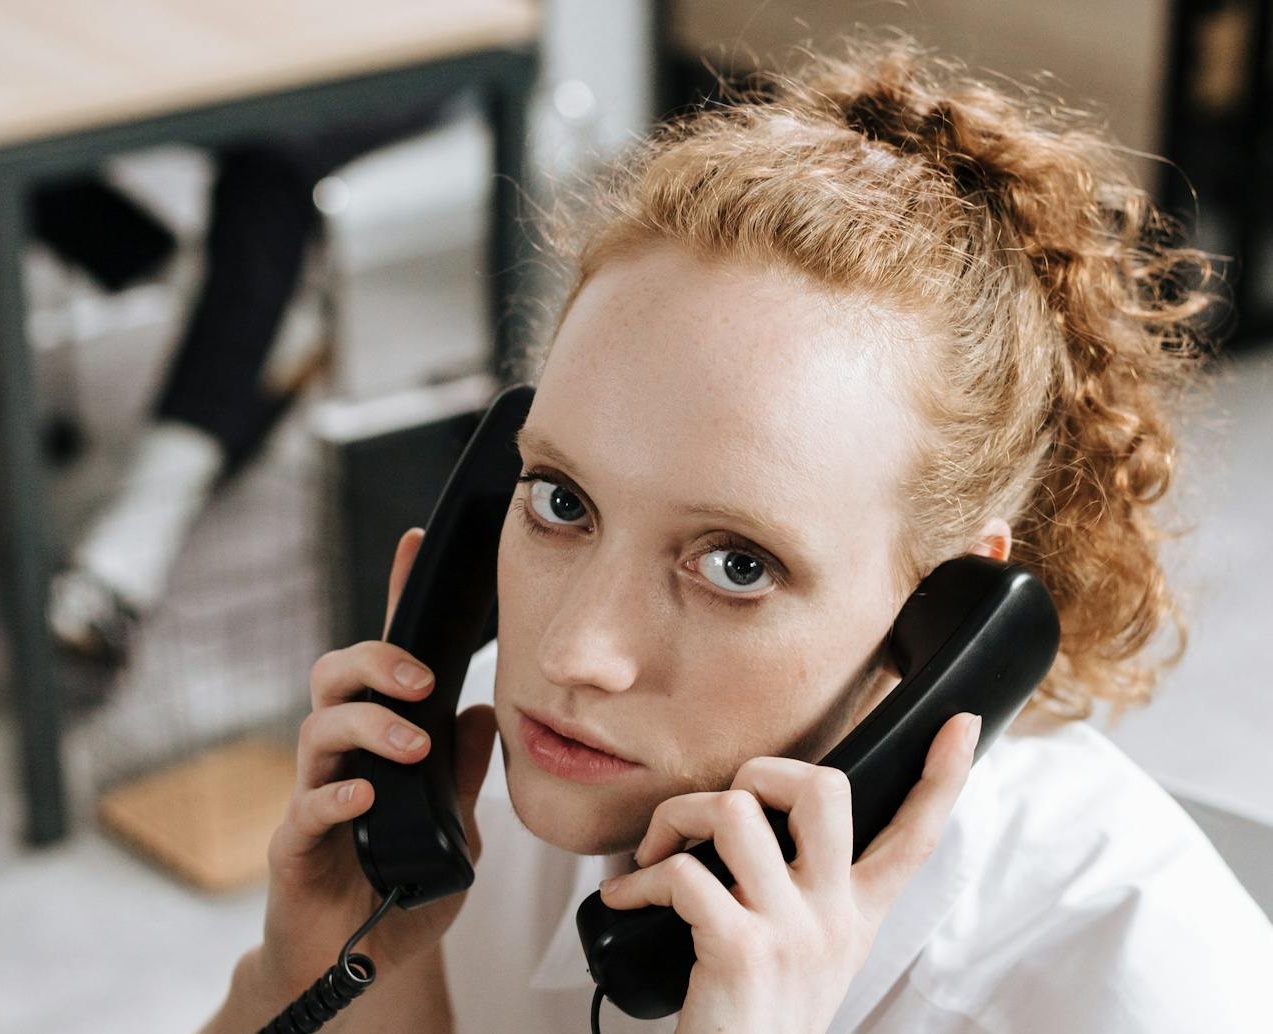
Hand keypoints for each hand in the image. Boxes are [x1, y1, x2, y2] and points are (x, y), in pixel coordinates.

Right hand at [257, 528, 498, 1006]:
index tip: (413, 542)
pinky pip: (304, 808)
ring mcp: (314, 797)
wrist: (364, 961)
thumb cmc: (403, 885)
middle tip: (422, 681)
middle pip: (335, 676)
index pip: (387, 662)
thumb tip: (485, 708)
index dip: (395, 598)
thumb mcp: (455, 824)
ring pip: (317, 728)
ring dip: (369, 725)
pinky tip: (363, 796)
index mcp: (383, 743)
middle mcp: (343, 758)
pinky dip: (334, 795)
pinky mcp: (296, 848)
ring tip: (411, 747)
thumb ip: (464, 771)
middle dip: (376, 661)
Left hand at [598, 713, 980, 1033]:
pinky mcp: (743, 949)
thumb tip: (763, 813)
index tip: (961, 723)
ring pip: (737, 812)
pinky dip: (642, 879)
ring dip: (679, 817)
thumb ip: (808, 887)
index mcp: (858, 913)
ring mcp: (793, 931)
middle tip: (728, 804)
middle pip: (826, 790)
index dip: (944, 776)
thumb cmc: (758, 1011)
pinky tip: (628, 899)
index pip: (917, 835)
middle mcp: (836, 916)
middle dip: (763, 771)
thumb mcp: (810, 950)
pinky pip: (684, 873)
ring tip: (657, 852)